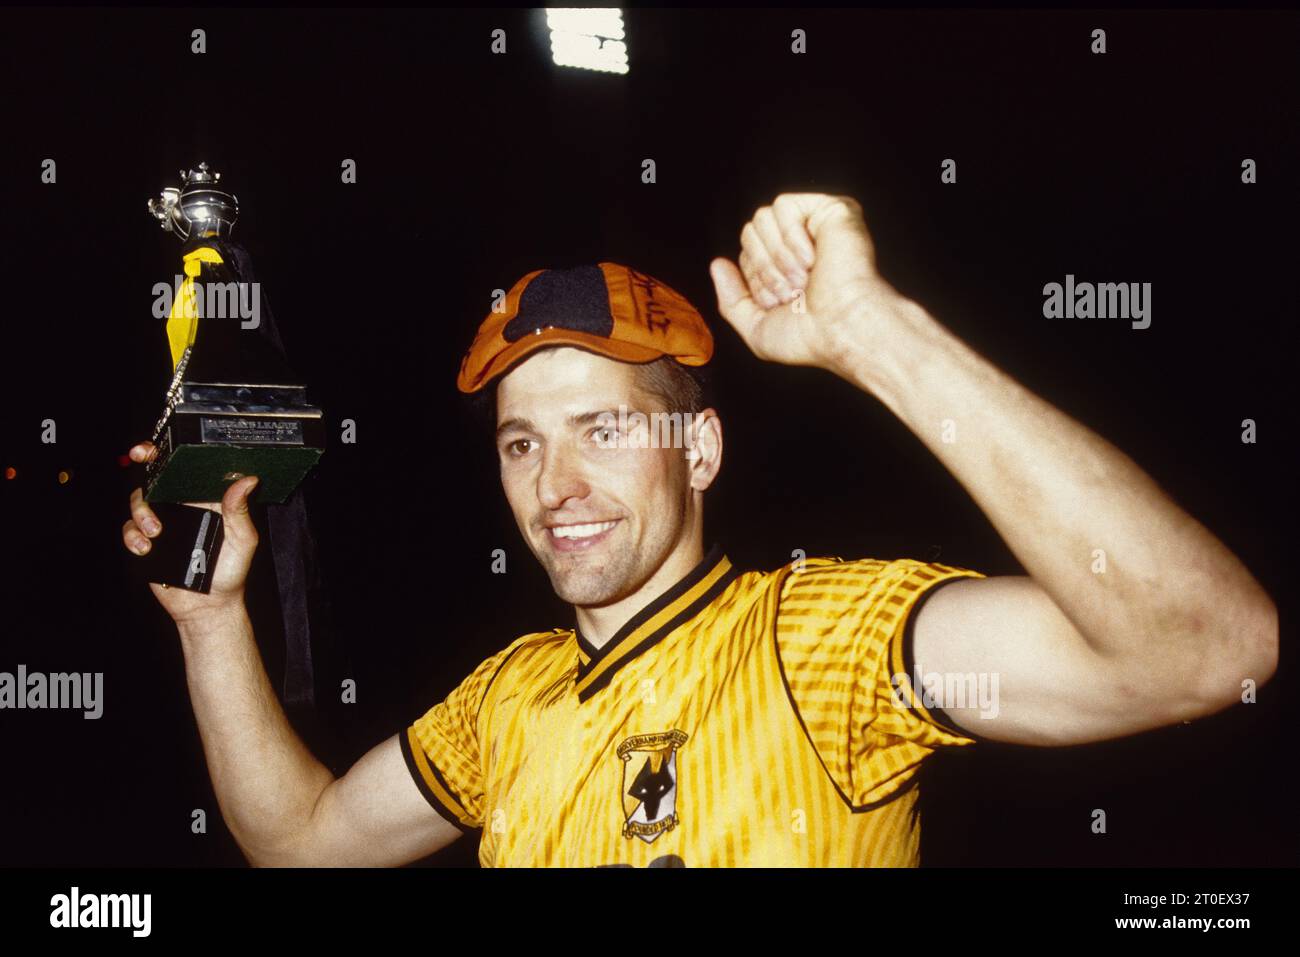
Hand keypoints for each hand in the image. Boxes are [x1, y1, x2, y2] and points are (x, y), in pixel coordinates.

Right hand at [122, 441, 260, 625]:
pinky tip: (146, 547)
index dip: (173, 452)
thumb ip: (239, 511)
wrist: (209, 606)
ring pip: (139, 501)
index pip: (187, 469)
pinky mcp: (146, 543)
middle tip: (140, 456)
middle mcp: (181, 507)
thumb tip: (248, 480)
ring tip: (156, 531)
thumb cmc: (231, 571)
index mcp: (205, 500)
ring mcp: (162, 523)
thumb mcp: (243, 539)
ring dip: (141, 510)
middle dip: (144, 463)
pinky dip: (133, 536)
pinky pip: (130, 530)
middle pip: (157, 477)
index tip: (161, 444)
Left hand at [709, 193, 903, 373]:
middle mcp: (802, 246)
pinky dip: (790, 236)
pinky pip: (783, 206)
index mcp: (787, 270)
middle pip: (749, 233)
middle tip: (793, 293)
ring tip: (803, 278)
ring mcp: (817, 226)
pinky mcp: (832, 209)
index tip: (779, 303)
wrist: (843, 329)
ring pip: (761, 217)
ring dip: (776, 256)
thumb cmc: (809, 337)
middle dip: (763, 268)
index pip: (747, 256)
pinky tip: (812, 258)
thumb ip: (732, 300)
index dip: (755, 279)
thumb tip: (717, 264)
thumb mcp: (757, 329)